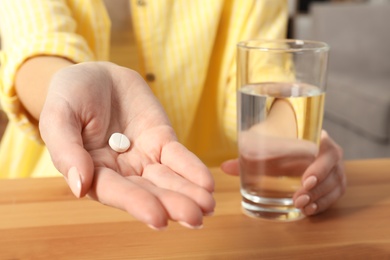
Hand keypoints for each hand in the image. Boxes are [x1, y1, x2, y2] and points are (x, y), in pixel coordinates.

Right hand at [39, 62, 214, 229]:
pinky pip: (178, 157)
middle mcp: (121, 171)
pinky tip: (207, 183)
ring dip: (188, 192)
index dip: (137, 204)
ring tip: (208, 206)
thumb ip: (66, 150)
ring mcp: (144, 157)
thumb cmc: (69, 96)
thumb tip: (79, 187)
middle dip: (172, 204)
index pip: (116, 192)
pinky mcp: (161, 140)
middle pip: (148, 191)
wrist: (95, 75)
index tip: (158, 218)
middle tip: (195, 217)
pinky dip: (193, 169)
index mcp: (92, 172)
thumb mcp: (58, 117)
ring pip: (168, 179)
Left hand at [221, 130, 345, 215]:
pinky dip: (322, 205)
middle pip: (334, 173)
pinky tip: (308, 210)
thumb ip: (248, 157)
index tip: (305, 179)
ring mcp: (336, 172)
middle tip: (298, 198)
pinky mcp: (334, 185)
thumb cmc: (282, 144)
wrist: (296, 143)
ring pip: (335, 187)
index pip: (329, 151)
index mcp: (320, 141)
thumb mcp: (267, 147)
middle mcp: (332, 156)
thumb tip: (225, 167)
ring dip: (319, 199)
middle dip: (317, 188)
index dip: (320, 166)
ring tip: (300, 206)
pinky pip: (334, 197)